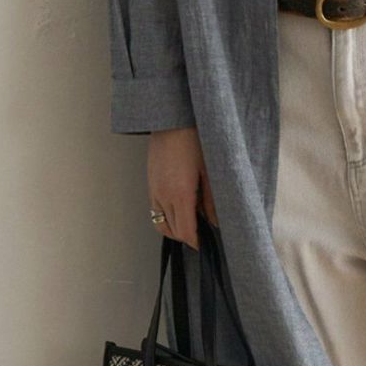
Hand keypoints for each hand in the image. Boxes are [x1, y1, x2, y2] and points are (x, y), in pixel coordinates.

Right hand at [147, 127, 217, 249]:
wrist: (171, 120)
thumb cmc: (194, 141)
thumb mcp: (210, 171)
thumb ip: (213, 200)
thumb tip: (216, 221)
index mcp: (180, 194)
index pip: (185, 231)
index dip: (196, 242)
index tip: (206, 245)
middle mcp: (163, 196)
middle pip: (172, 231)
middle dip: (187, 237)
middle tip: (203, 234)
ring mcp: (153, 191)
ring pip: (160, 223)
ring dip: (175, 229)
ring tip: (192, 224)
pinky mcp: (150, 184)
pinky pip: (155, 211)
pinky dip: (166, 217)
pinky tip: (181, 209)